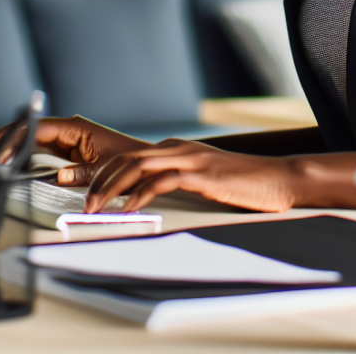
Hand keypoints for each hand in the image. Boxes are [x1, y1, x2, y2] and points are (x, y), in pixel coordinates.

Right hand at [0, 116, 143, 185]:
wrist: (143, 165)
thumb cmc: (128, 164)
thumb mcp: (103, 171)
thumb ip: (80, 174)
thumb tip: (57, 177)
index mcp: (75, 128)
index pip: (35, 127)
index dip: (12, 140)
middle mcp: (68, 129)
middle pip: (28, 130)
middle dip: (5, 144)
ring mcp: (66, 139)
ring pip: (31, 140)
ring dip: (12, 151)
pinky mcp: (66, 150)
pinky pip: (39, 150)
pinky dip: (23, 157)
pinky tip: (11, 168)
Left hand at [83, 138, 355, 212]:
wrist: (276, 179)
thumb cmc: (240, 183)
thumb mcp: (201, 179)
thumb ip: (176, 180)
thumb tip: (145, 194)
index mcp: (176, 148)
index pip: (128, 155)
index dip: (100, 171)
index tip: (79, 186)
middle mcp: (178, 148)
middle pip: (126, 157)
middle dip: (97, 179)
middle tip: (81, 201)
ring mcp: (190, 158)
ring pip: (138, 165)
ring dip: (111, 187)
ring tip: (96, 207)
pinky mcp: (202, 173)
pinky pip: (163, 180)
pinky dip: (141, 193)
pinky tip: (130, 207)